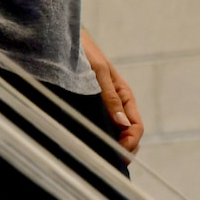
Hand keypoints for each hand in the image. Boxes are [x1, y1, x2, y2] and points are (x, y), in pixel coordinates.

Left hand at [79, 28, 140, 154]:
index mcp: (124, 96)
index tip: (118, 154)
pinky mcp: (89, 106)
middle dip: (124, 150)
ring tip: (99, 157)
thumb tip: (122, 125)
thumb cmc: (83, 50)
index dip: (130, 143)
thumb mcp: (98, 72)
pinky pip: (98, 126)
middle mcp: (117, 104)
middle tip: (109, 162)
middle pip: (128, 134)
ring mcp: (104, 106)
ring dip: (111, 146)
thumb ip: (110, 97)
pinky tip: (87, 144)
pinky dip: (97, 138)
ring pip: (114, 133)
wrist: (63, 37)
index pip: (136, 127)